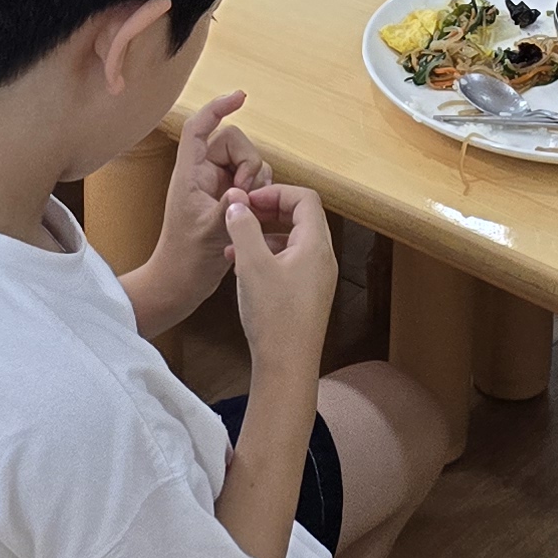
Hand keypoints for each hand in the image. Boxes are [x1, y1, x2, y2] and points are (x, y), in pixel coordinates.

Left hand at [159, 92, 270, 269]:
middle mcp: (203, 174)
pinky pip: (253, 181)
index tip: (241, 97)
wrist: (182, 283)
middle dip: (248, 161)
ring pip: (248, 161)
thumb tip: (245, 184)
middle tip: (246, 192)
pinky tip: (255, 215)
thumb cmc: (187, 258)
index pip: (199, 127)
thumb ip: (228, 203)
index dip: (218, 107)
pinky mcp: (229, 199)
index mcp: (189, 173)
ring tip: (249, 209)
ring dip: (257, 179)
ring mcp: (217, 186)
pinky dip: (259, 192)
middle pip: (233, 142)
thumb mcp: (210, 230)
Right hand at [224, 183, 336, 373]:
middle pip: (301, 217)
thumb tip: (238, 205)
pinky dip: (267, 256)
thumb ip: (244, 229)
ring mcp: (317, 278)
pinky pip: (289, 262)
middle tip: (243, 214)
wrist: (287, 365)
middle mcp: (322, 258)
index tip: (249, 200)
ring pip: (292, 241)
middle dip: (269, 211)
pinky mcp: (307, 295)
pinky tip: (242, 268)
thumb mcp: (252, 265)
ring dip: (264, 235)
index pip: (305, 199)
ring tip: (235, 243)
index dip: (276, 192)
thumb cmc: (274, 315)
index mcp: (315, 245)